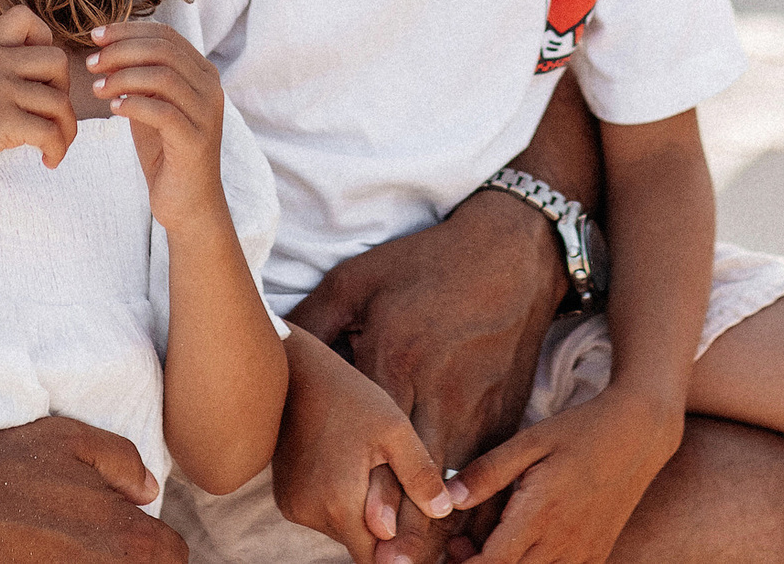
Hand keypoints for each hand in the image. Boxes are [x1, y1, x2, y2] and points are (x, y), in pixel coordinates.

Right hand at [0, 6, 76, 183]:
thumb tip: (37, 87)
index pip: (26, 17)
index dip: (43, 40)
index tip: (36, 72)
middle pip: (59, 60)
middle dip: (64, 88)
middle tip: (48, 113)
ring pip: (60, 103)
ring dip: (66, 130)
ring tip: (55, 147)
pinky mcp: (3, 121)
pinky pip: (49, 133)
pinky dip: (57, 149)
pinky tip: (47, 160)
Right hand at [0, 414, 185, 562]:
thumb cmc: (4, 478)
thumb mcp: (69, 440)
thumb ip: (122, 459)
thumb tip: (147, 488)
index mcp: (131, 542)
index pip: (172, 555)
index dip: (152, 540)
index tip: (126, 530)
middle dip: (125, 556)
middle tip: (91, 540)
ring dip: (93, 562)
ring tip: (64, 549)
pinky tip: (40, 556)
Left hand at [85, 20, 224, 231]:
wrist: (188, 203)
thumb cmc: (166, 152)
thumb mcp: (152, 106)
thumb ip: (141, 78)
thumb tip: (108, 49)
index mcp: (202, 74)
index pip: (166, 35)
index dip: (128, 31)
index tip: (96, 36)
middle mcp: (210, 89)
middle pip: (164, 50)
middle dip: (121, 51)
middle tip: (91, 63)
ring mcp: (206, 114)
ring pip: (163, 77)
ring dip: (123, 77)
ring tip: (97, 88)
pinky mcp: (196, 140)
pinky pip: (162, 111)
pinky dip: (133, 104)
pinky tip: (113, 108)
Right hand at [270, 334, 456, 563]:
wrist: (296, 374)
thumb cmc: (350, 398)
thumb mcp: (395, 430)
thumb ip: (419, 476)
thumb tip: (442, 511)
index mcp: (340, 503)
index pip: (375, 559)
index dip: (398, 550)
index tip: (413, 534)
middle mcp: (311, 513)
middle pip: (360, 545)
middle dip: (382, 527)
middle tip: (392, 484)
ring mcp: (294, 507)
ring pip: (342, 531)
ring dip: (360, 514)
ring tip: (367, 468)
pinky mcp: (286, 499)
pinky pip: (323, 517)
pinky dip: (339, 503)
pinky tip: (346, 466)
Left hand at [288, 190, 565, 562]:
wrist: (511, 251)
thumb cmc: (426, 264)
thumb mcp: (358, 280)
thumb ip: (314, 320)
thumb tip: (272, 348)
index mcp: (394, 365)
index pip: (376, 451)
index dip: (366, 501)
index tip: (356, 535)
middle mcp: (437, 396)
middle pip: (419, 486)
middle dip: (402, 534)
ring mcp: (477, 409)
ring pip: (456, 491)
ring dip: (435, 529)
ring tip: (416, 559)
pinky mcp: (506, 414)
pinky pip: (486, 475)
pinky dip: (469, 504)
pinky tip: (453, 527)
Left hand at [446, 391, 683, 563]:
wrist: (639, 433)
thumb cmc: (580, 431)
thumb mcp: (529, 441)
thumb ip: (488, 473)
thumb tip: (449, 499)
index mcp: (541, 514)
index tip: (449, 548)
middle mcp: (563, 543)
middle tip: (460, 543)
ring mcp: (583, 554)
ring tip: (490, 544)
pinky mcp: (597, 555)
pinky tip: (523, 545)